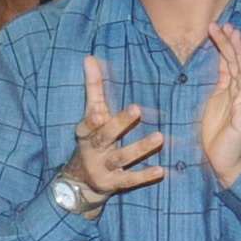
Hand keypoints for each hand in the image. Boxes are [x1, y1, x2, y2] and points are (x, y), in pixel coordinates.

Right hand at [68, 54, 168, 199]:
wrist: (80, 181)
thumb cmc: (92, 138)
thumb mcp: (91, 114)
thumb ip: (93, 88)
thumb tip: (90, 57)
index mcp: (86, 131)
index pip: (89, 122)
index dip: (93, 118)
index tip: (99, 111)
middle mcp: (93, 148)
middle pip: (104, 136)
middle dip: (119, 123)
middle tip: (136, 109)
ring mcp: (102, 167)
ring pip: (121, 157)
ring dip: (140, 148)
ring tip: (159, 137)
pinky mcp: (113, 183)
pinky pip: (130, 179)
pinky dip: (144, 175)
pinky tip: (161, 170)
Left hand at [194, 23, 240, 188]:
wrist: (225, 161)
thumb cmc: (217, 135)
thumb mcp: (211, 103)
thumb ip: (215, 84)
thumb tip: (212, 64)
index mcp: (231, 89)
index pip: (229, 61)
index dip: (223, 44)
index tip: (215, 27)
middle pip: (238, 62)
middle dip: (232, 43)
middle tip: (225, 24)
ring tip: (236, 35)